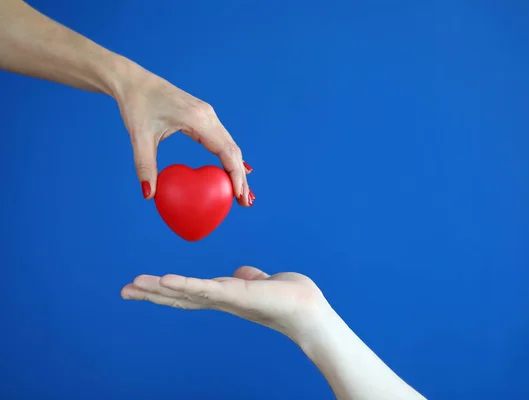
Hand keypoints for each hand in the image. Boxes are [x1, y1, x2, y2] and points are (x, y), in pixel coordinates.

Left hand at [114, 68, 253, 205]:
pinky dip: (229, 158)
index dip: (235, 175)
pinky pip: (222, 141)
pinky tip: (234, 171)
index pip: (226, 151)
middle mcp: (208, 116)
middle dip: (241, 177)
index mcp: (198, 119)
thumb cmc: (136, 105)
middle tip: (245, 202)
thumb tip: (148, 195)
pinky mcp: (203, 117)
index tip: (238, 195)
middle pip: (234, 151)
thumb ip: (144, 166)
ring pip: (230, 146)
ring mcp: (208, 115)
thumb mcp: (139, 137)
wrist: (133, 81)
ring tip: (242, 193)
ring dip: (237, 169)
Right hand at [121, 266, 326, 338]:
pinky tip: (164, 281)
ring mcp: (227, 299)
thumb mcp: (265, 281)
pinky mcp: (236, 295)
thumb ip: (250, 277)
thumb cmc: (292, 297)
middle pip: (180, 296)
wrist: (311, 311)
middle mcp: (222, 299)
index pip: (190, 292)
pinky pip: (205, 289)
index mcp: (226, 294)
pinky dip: (184, 285)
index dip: (166, 290)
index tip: (143, 286)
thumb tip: (242, 272)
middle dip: (151, 294)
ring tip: (132, 286)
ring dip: (158, 290)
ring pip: (186, 293)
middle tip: (124, 290)